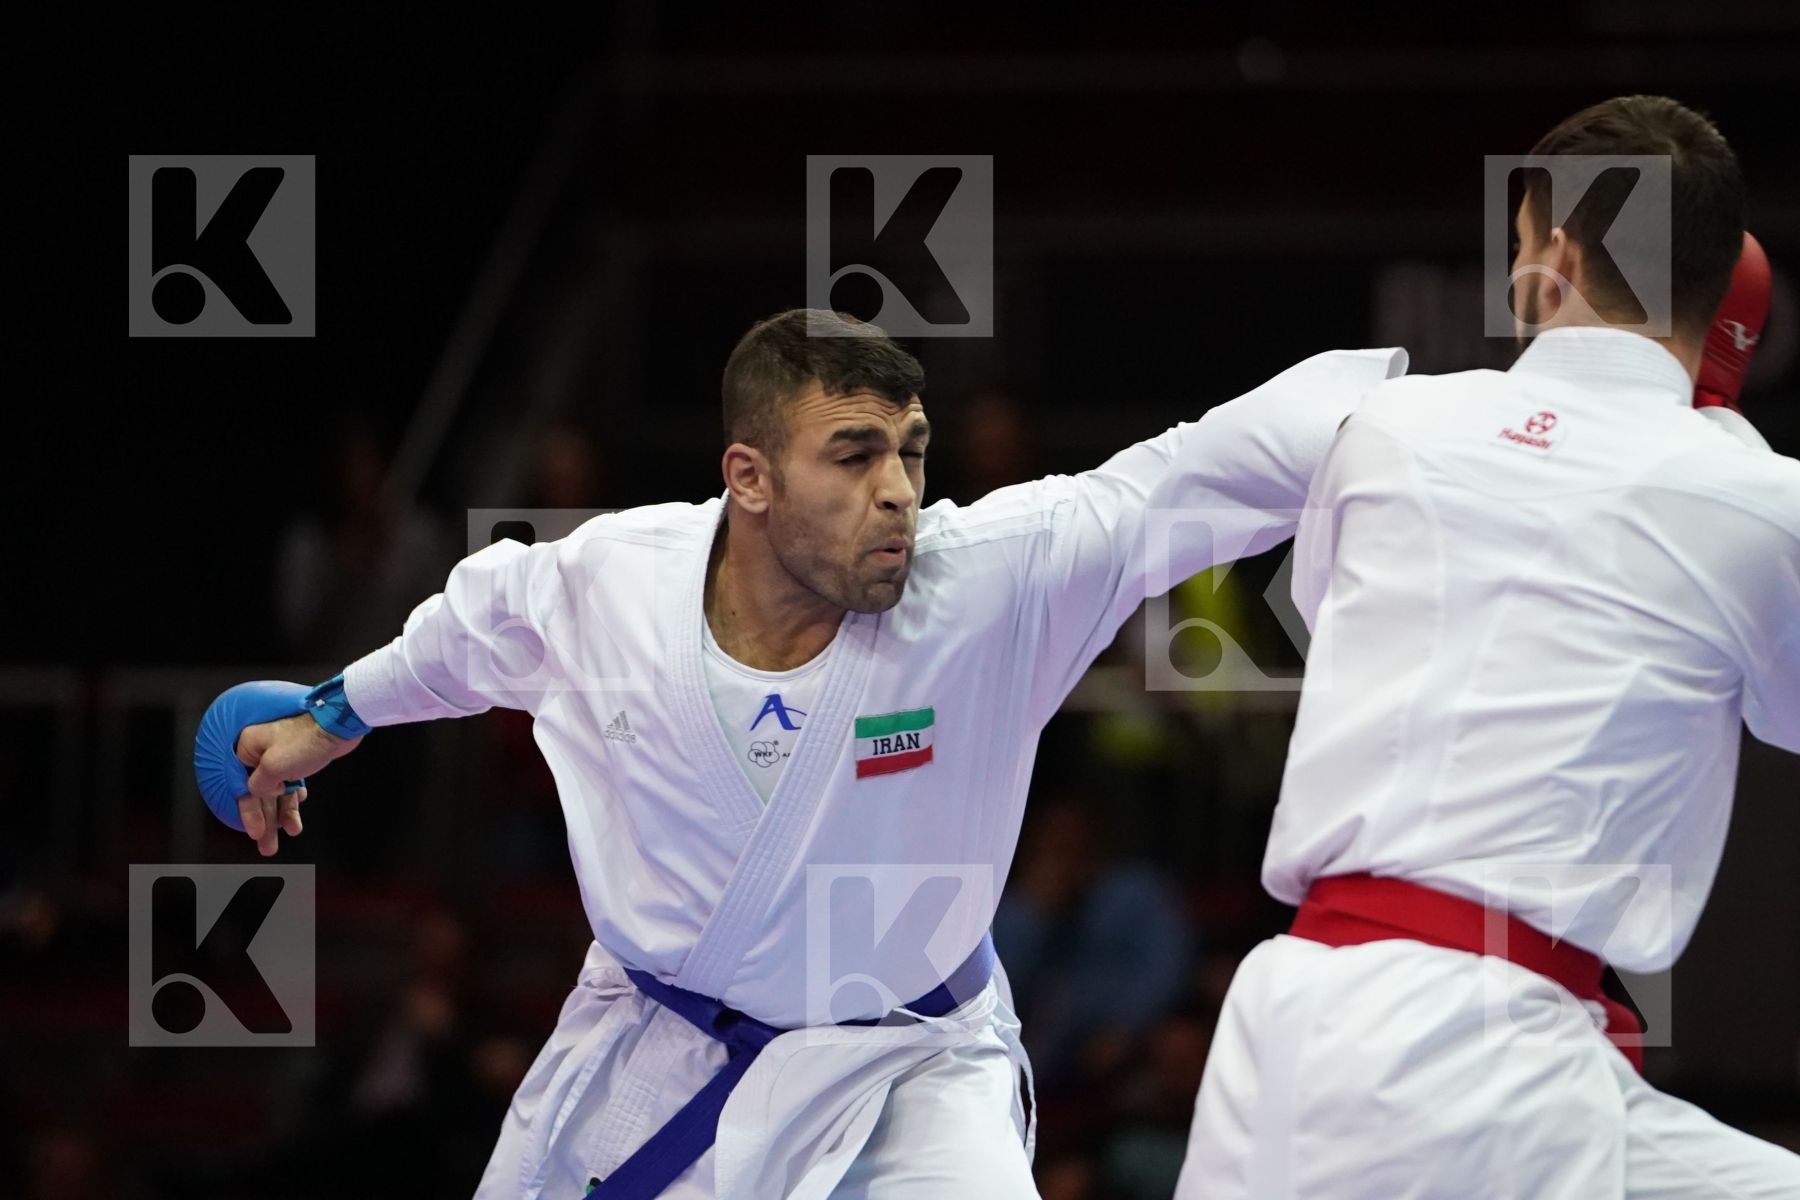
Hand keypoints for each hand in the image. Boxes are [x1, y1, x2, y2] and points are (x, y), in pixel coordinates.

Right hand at [233, 714, 360, 855]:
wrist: (337, 724)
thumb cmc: (305, 740)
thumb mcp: (274, 766)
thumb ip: (259, 784)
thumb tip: (255, 793)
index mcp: (248, 749)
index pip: (243, 788)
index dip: (250, 813)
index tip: (256, 832)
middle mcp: (261, 753)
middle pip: (260, 793)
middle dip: (266, 820)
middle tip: (268, 844)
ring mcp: (280, 756)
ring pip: (278, 791)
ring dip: (282, 813)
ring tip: (291, 832)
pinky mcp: (298, 760)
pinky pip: (291, 785)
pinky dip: (294, 799)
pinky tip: (297, 810)